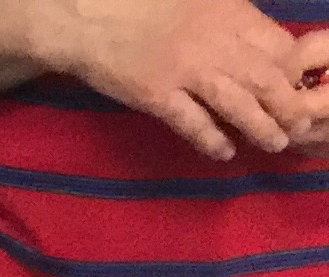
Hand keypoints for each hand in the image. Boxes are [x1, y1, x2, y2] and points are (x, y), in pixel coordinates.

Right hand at [42, 0, 328, 156]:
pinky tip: (224, 151)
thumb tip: (255, 43)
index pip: (279, 46)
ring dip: (260, 127)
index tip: (296, 88)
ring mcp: (185, 71)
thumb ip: (229, 17)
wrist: (89, 16)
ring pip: (237, 104)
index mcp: (230, 13)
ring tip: (274, 143)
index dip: (293, 70)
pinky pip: (192, 122)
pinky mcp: (155, 95)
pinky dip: (211, 139)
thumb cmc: (141, 4)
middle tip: (298, 125)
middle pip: (266, 79)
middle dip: (287, 106)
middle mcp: (215, 42)